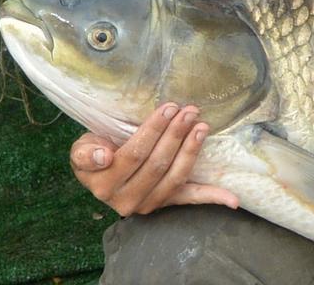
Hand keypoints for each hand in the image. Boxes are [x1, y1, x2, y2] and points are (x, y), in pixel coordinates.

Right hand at [70, 103, 238, 215]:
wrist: (100, 175)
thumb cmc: (94, 153)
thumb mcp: (81, 149)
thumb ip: (86, 153)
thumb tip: (103, 156)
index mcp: (104, 184)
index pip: (134, 154)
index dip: (153, 130)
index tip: (169, 108)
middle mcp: (126, 200)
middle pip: (157, 164)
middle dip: (176, 134)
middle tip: (189, 110)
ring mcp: (150, 204)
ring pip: (175, 176)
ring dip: (192, 150)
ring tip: (202, 125)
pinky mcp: (167, 204)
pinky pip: (191, 199)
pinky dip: (213, 198)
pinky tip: (233, 200)